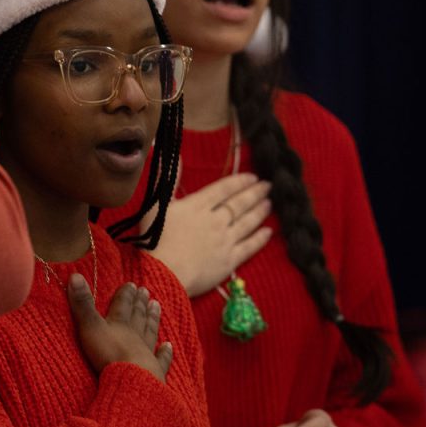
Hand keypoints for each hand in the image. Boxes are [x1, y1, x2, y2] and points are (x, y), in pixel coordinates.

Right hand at [68, 275, 173, 382]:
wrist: (131, 379)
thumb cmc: (108, 354)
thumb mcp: (90, 327)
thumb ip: (83, 304)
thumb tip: (75, 275)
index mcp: (120, 323)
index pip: (123, 304)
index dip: (126, 294)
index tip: (132, 284)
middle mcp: (135, 334)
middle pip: (138, 315)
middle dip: (140, 302)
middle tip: (145, 290)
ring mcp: (146, 352)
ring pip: (150, 331)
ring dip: (152, 318)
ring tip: (156, 305)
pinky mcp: (154, 370)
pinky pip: (161, 359)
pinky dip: (165, 352)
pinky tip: (169, 346)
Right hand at [145, 172, 272, 296]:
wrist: (164, 273)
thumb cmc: (155, 239)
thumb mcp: (157, 204)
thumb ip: (168, 179)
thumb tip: (172, 153)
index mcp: (199, 205)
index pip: (224, 189)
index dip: (239, 181)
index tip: (253, 176)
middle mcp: (216, 220)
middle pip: (239, 204)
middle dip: (255, 193)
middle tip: (268, 186)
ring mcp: (225, 241)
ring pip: (247, 223)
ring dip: (259, 212)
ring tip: (269, 204)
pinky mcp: (229, 261)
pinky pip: (249, 247)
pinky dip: (260, 239)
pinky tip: (268, 232)